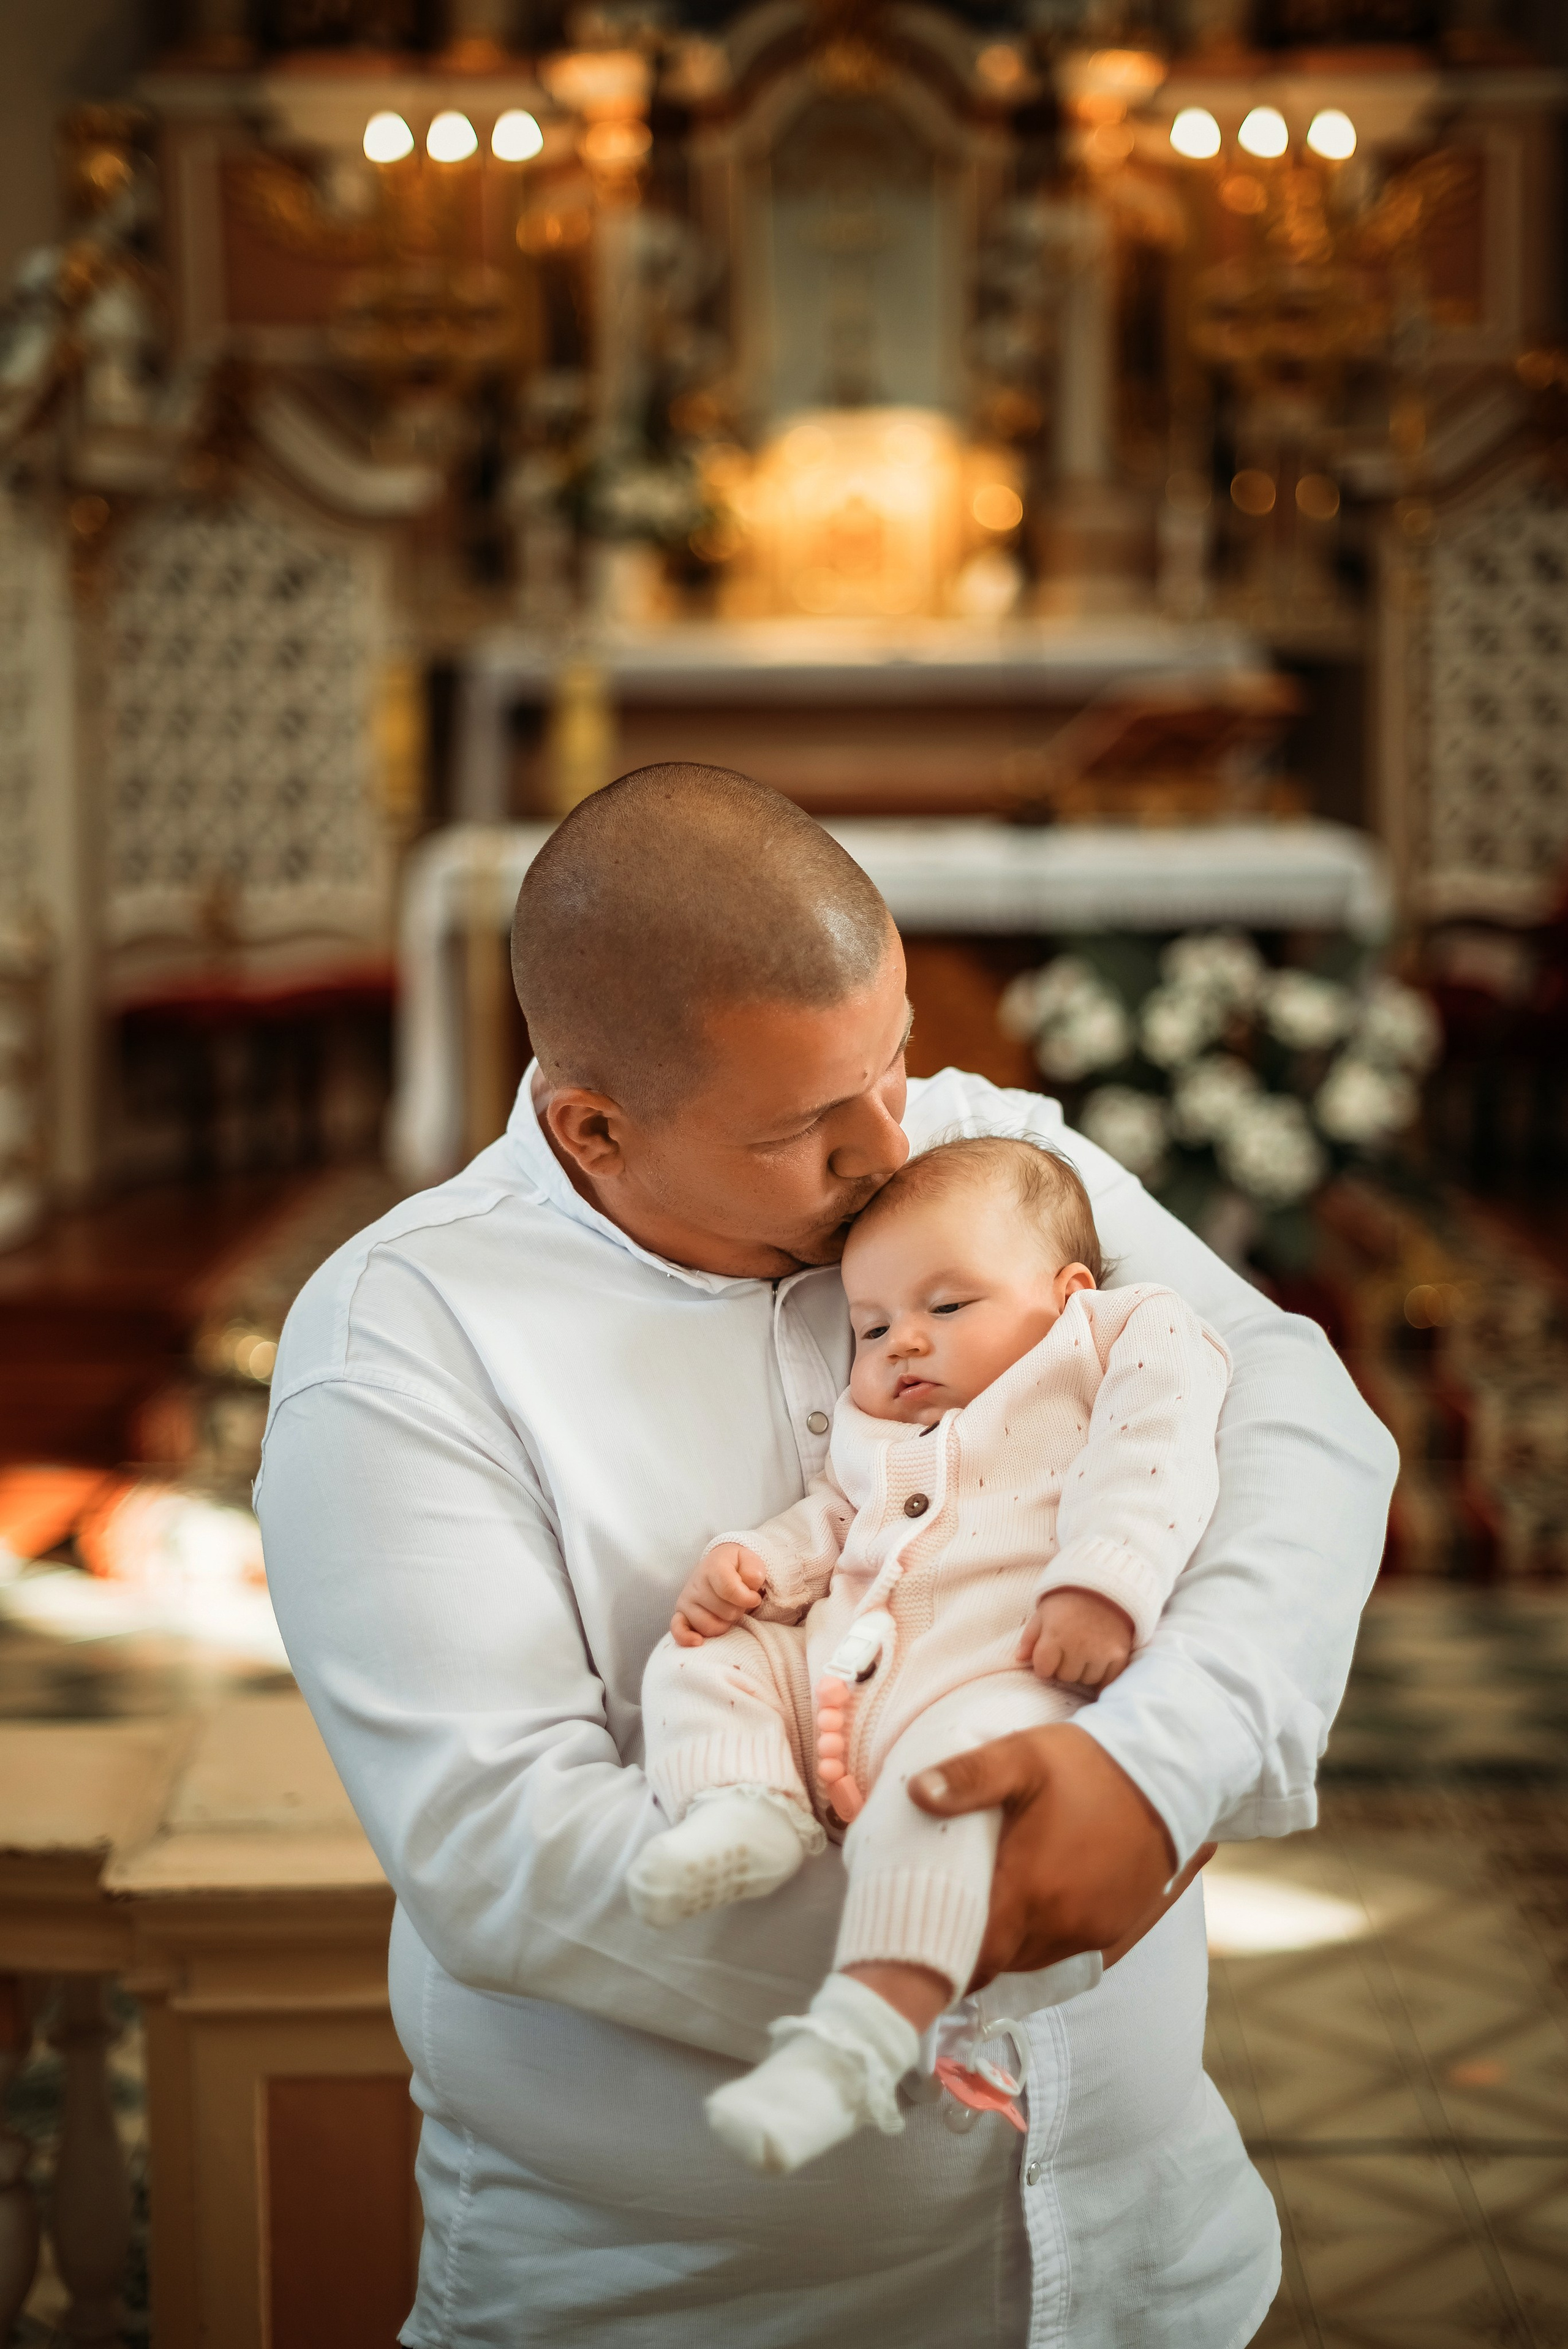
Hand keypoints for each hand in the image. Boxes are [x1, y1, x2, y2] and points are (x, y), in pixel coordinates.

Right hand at [671, 1543, 767, 1644]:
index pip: (730, 1590)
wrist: (717, 1566)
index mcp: (713, 1567)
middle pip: (726, 1612)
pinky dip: (687, 1638)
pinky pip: (678, 1630)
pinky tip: (698, 1641)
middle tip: (739, 1602)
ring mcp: (686, 1600)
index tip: (755, 1598)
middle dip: (738, 1610)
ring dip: (725, 1624)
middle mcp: (696, 1583)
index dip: (748, 1599)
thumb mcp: (750, 1561)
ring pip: (709, 1626)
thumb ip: (753, 1572)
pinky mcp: (680, 1614)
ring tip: (727, 1611)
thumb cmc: (736, 1567)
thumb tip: (750, 1588)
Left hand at [909, 1723, 1213, 1988]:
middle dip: (975, 1944)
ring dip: (1011, 1939)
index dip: (946, 1955)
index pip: (974, 1957)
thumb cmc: (1088, 1764)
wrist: (1170, 1772)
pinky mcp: (1116, 1925)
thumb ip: (968, 1777)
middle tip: (952, 1912)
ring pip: (1033, 1956)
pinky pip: (1067, 1945)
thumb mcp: (1022, 1757)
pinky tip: (1037, 1897)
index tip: (923, 1940)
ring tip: (991, 1902)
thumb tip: (915, 1792)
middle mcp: (1061, 1925)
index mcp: (1029, 1893)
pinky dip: (1044, 1932)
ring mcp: (1092, 1930)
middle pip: (1002, 1960)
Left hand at [1018, 1587, 1133, 1690]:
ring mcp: (1101, 1651)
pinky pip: (1108, 1680)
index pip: (1043, 1670)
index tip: (1048, 1656)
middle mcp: (1079, 1645)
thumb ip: (1029, 1637)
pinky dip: (1103, 1677)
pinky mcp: (1120, 1654)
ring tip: (1085, 1651)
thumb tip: (1019, 1659)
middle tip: (1069, 1649)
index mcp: (1056, 1634)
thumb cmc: (1069, 1600)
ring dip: (1083, 1671)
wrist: (1107, 1586)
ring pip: (1086, 1680)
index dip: (1043, 1665)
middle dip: (1063, 1667)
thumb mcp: (1044, 1612)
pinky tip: (1098, 1665)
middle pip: (1065, 1677)